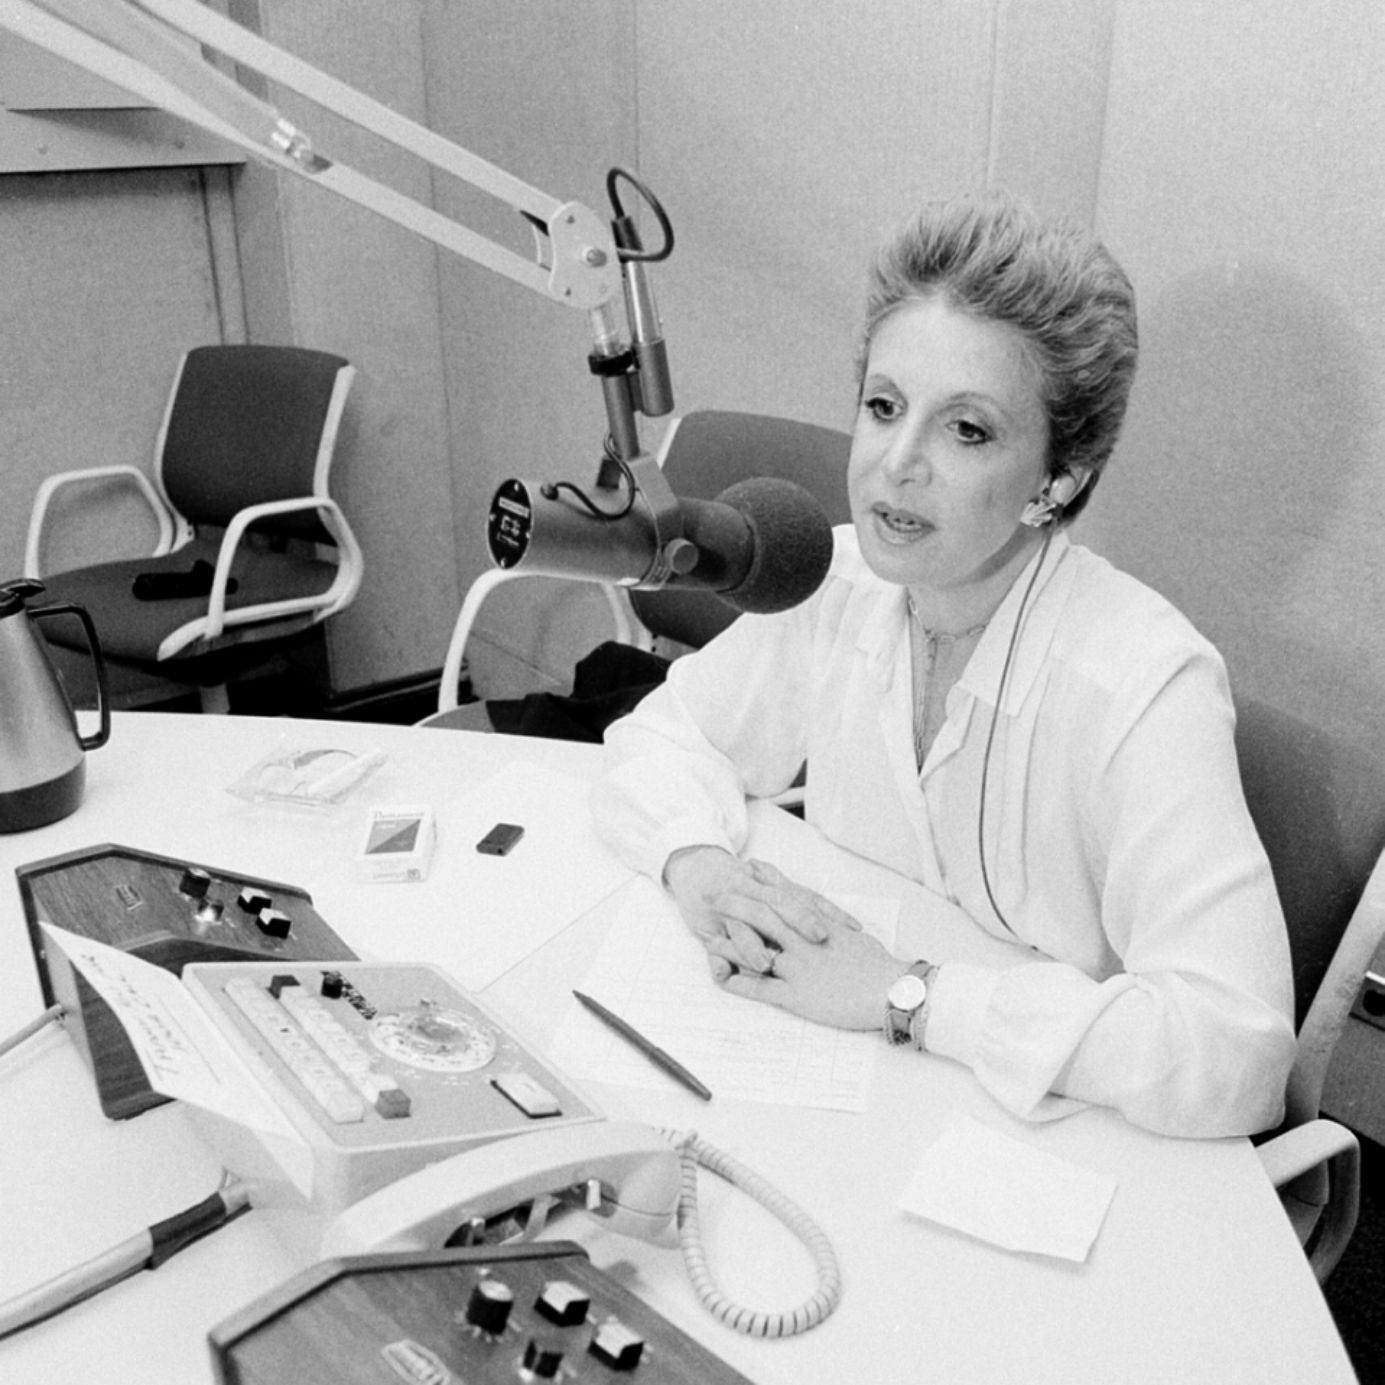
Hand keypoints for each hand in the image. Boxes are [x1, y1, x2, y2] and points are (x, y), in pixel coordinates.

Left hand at [663, 846, 899, 1028]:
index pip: (788, 895)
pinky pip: (760, 988)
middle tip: (714, 892)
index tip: (750, 865)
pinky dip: (738, 982)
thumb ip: (835, 926)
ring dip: (729, 940)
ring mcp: (799, 966)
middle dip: (736, 901)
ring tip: (706, 933)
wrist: (892, 991)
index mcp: (821, 925)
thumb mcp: (855, 937)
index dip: (766, 880)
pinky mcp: (797, 995)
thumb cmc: (880, 966)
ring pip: (755, 948)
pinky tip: (721, 978)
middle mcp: (805, 940)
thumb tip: (828, 921)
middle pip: (763, 914)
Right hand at [663, 846, 860, 971]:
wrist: (694, 865)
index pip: (807, 897)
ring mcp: (731, 907)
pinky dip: (725, 953)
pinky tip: (731, 970)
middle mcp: (754, 892)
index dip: (831, 912)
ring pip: (748, 920)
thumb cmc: (739, 883)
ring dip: (757, 942)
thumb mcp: (769, 888)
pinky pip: (718, 939)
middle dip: (799, 920)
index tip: (855, 928)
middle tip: (820, 938)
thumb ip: (798, 903)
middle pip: (781, 904)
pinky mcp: (709, 924)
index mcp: (773, 886)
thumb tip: (840, 928)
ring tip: (768, 963)